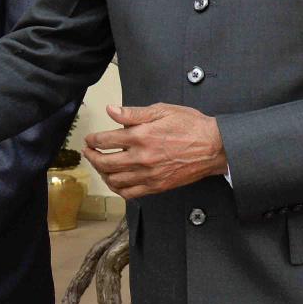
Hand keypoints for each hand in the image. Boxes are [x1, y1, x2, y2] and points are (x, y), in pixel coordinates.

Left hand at [82, 103, 227, 198]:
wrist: (214, 147)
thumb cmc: (190, 125)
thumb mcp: (162, 110)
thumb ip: (134, 112)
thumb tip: (111, 110)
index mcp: (141, 136)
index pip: (105, 140)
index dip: (93, 140)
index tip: (89, 139)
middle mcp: (141, 158)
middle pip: (105, 163)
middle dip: (92, 157)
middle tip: (89, 152)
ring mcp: (148, 175)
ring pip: (115, 180)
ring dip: (102, 173)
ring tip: (100, 165)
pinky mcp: (157, 186)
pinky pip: (130, 193)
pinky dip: (118, 189)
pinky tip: (115, 181)